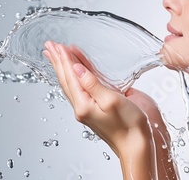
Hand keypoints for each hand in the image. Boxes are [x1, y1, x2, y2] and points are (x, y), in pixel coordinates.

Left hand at [43, 41, 157, 178]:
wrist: (138, 143)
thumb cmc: (129, 126)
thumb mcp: (112, 101)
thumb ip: (93, 83)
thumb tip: (77, 69)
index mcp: (83, 105)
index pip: (70, 77)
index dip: (64, 60)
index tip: (57, 45)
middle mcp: (84, 106)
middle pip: (66, 79)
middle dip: (59, 61)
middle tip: (50, 46)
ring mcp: (92, 106)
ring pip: (73, 83)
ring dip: (66, 66)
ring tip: (58, 54)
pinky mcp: (102, 104)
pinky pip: (85, 86)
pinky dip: (80, 73)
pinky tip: (80, 67)